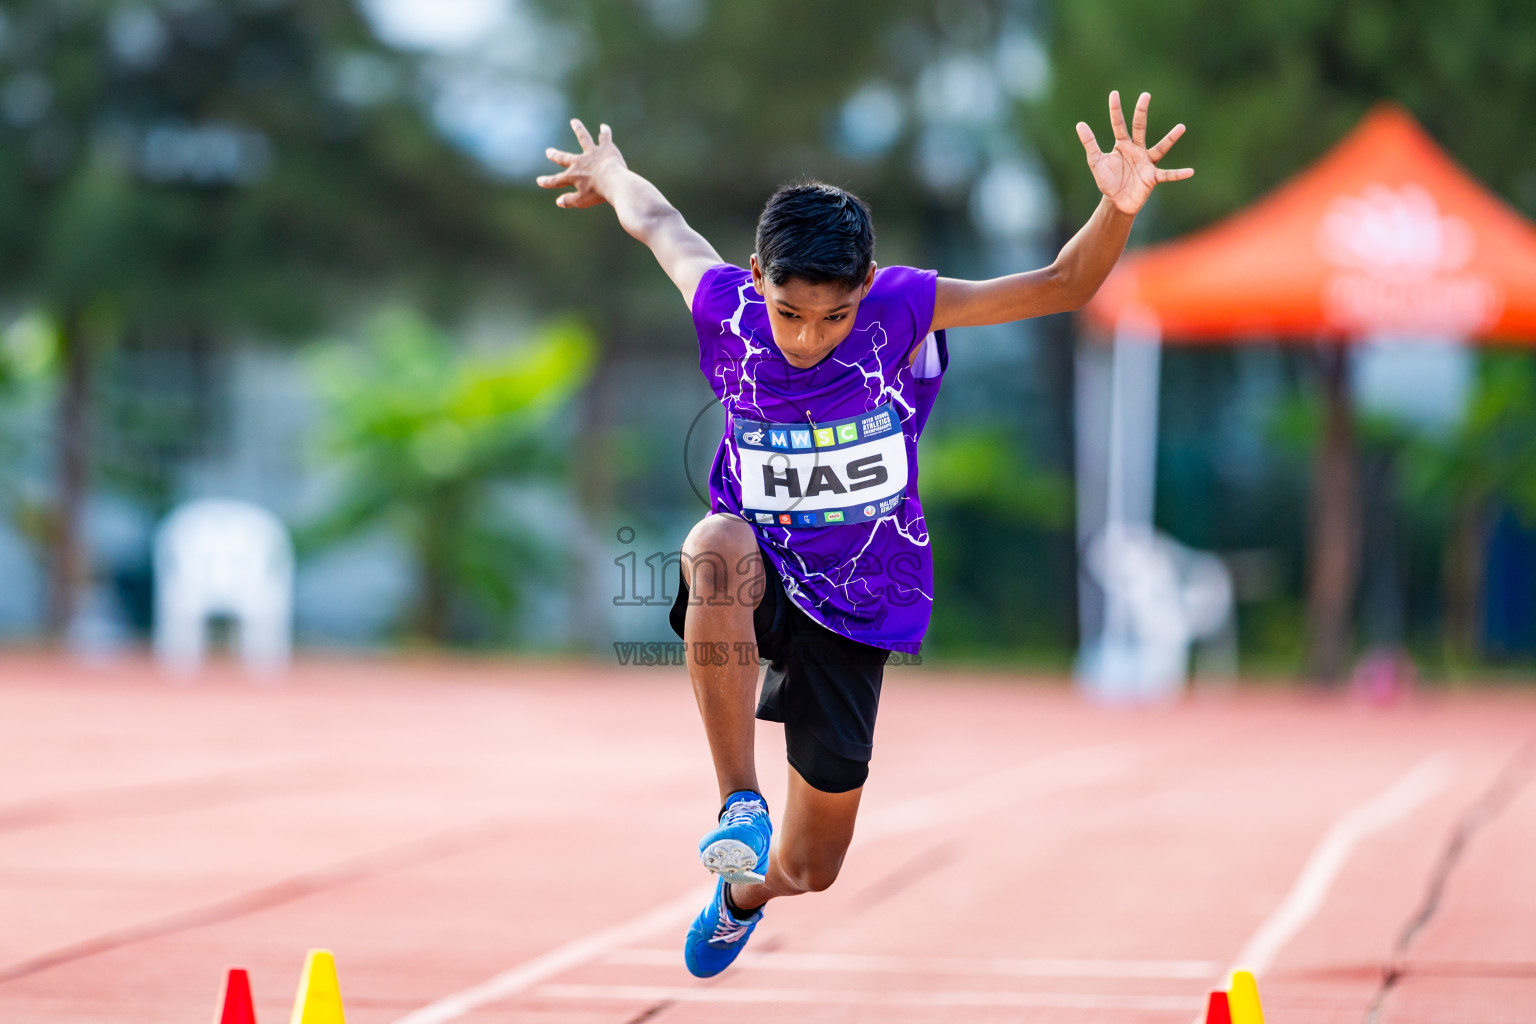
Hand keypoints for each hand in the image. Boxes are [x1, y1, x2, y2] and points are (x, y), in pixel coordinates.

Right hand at [536, 118, 625, 208]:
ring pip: (584, 139)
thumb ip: (569, 200)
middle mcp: (580, 162)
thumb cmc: (598, 193)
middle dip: (556, 155)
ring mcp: (592, 153)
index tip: (539, 181)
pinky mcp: (606, 149)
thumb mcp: (582, 201)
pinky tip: (604, 127)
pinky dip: (605, 132)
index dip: (547, 182)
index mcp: (573, 176)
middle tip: (548, 151)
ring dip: (579, 130)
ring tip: (574, 122)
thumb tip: (558, 201)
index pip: (557, 180)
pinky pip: (605, 138)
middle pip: (565, 158)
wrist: (614, 182)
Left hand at [1076, 91, 1191, 214]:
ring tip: (1181, 127)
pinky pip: (1168, 175)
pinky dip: (1178, 174)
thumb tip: (1080, 124)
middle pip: (1139, 127)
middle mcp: (1136, 150)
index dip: (1115, 110)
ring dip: (1170, 139)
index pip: (1118, 124)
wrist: (1117, 202)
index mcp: (1122, 145)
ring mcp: (1146, 162)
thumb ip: (1090, 143)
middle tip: (1145, 95)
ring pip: (1160, 148)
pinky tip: (1190, 171)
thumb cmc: (1108, 180)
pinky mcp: (1152, 177)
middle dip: (1141, 112)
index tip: (1114, 93)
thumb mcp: (1096, 161)